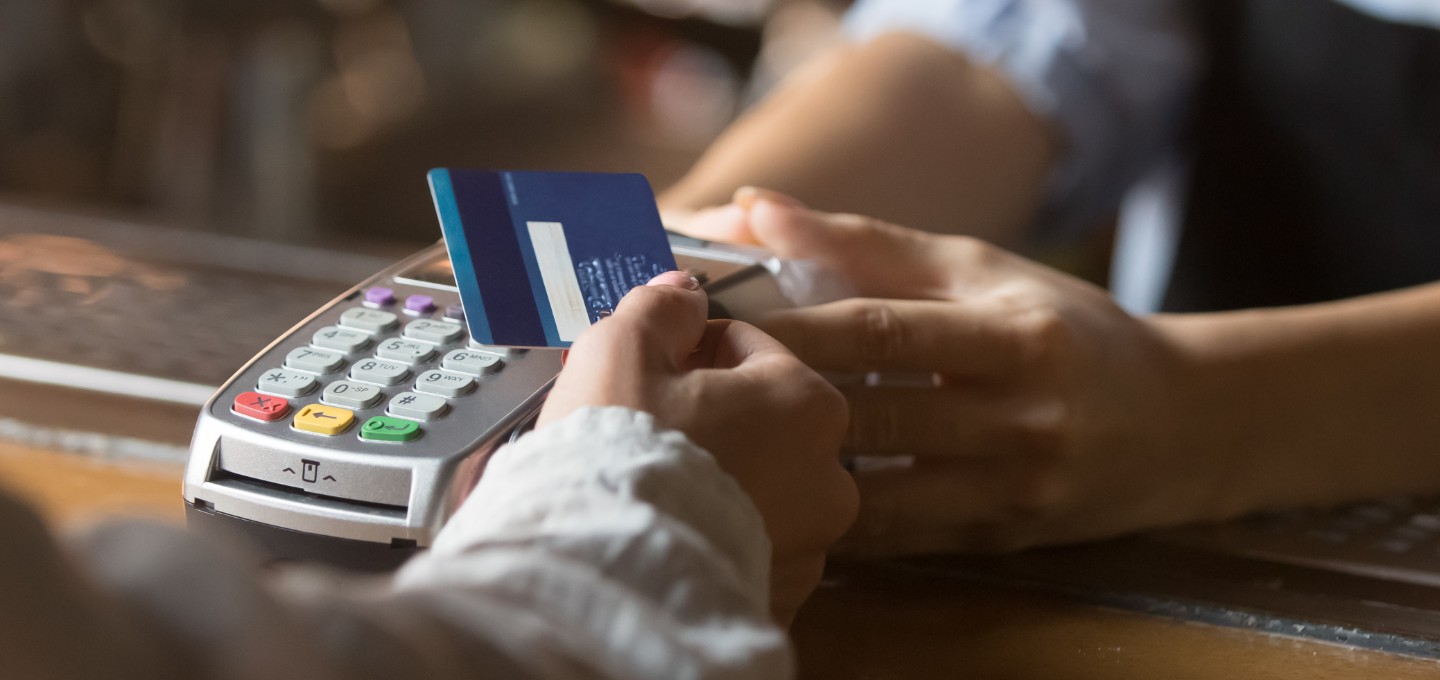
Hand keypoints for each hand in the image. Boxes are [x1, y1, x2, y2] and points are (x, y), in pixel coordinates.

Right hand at [539, 271, 856, 623]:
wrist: (606, 578)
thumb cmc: (619, 455)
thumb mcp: (622, 348)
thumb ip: (660, 307)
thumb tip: (682, 291)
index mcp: (807, 404)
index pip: (748, 347)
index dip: (687, 349)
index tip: (646, 367)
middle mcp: (829, 480)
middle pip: (758, 422)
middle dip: (705, 417)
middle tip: (639, 427)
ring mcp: (808, 549)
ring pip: (754, 489)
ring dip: (712, 480)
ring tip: (646, 486)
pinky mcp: (776, 603)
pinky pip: (743, 551)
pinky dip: (709, 539)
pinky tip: (661, 534)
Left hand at [685, 190, 1222, 555]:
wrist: (1184, 422)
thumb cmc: (1063, 329)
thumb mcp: (982, 270)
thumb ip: (866, 243)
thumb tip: (755, 206)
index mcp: (1012, 333)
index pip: (881, 331)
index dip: (791, 329)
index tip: (714, 322)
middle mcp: (1020, 415)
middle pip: (873, 414)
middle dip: (778, 402)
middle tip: (696, 395)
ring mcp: (1016, 488)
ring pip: (880, 494)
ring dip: (801, 474)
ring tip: (727, 454)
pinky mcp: (1007, 538)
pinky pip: (903, 538)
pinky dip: (842, 521)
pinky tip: (785, 502)